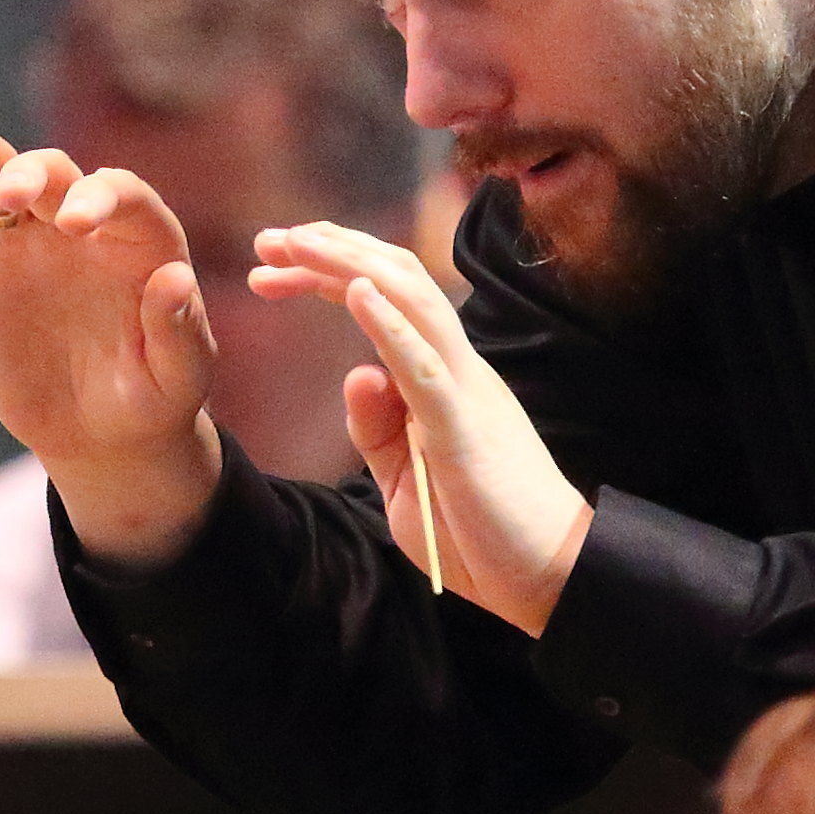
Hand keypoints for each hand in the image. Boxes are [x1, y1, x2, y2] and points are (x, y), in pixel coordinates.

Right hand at [0, 114, 224, 564]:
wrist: (100, 434)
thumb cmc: (153, 396)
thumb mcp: (181, 377)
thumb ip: (180, 330)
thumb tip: (172, 281)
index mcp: (137, 239)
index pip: (122, 195)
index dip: (99, 196)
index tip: (75, 223)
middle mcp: (76, 228)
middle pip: (54, 175)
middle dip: (32, 175)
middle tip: (11, 197)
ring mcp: (21, 247)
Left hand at [248, 221, 591, 632]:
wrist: (548, 575)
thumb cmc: (479, 530)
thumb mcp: (404, 476)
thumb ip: (376, 429)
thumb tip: (354, 373)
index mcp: (439, 376)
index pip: (384, 299)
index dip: (327, 274)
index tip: (268, 269)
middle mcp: (456, 367)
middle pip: (395, 281)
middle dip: (328, 252)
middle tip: (266, 239)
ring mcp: (464, 390)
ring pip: (412, 301)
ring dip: (350, 266)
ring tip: (298, 244)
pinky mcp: (465, 426)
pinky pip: (425, 364)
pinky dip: (391, 323)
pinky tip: (358, 291)